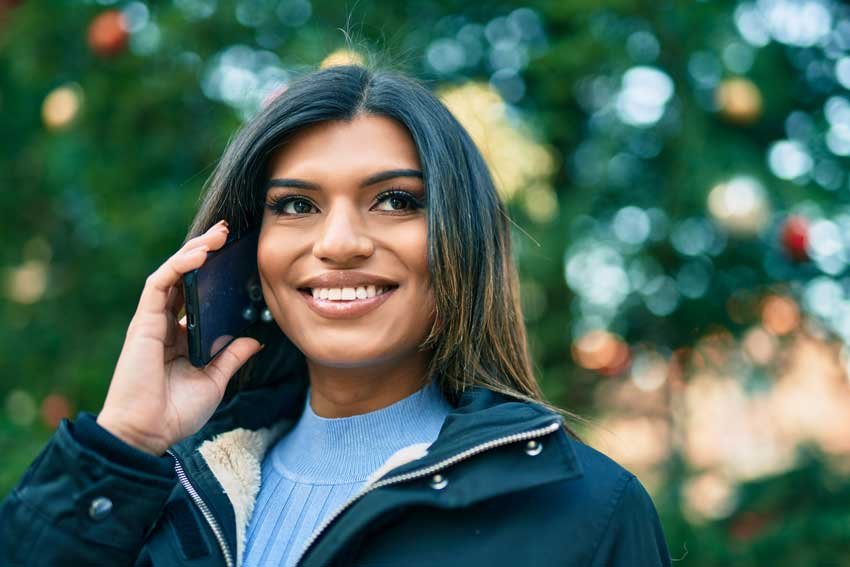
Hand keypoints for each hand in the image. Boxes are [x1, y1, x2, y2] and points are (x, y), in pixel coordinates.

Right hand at [96, 220, 263, 455]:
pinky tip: (199, 255)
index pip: (196, 296)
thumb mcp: (215, 381)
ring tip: (217, 236)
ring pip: (171, 274)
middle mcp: (165, 325)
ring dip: (194, 251)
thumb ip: (231, 357)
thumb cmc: (176, 413)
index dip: (212, 275)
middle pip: (184, 279)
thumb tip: (254, 340)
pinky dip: (178, 266)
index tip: (234, 258)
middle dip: (204, 253)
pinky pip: (159, 284)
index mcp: (180, 337)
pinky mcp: (143, 322)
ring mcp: (152, 321)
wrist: (148, 433)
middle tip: (227, 234)